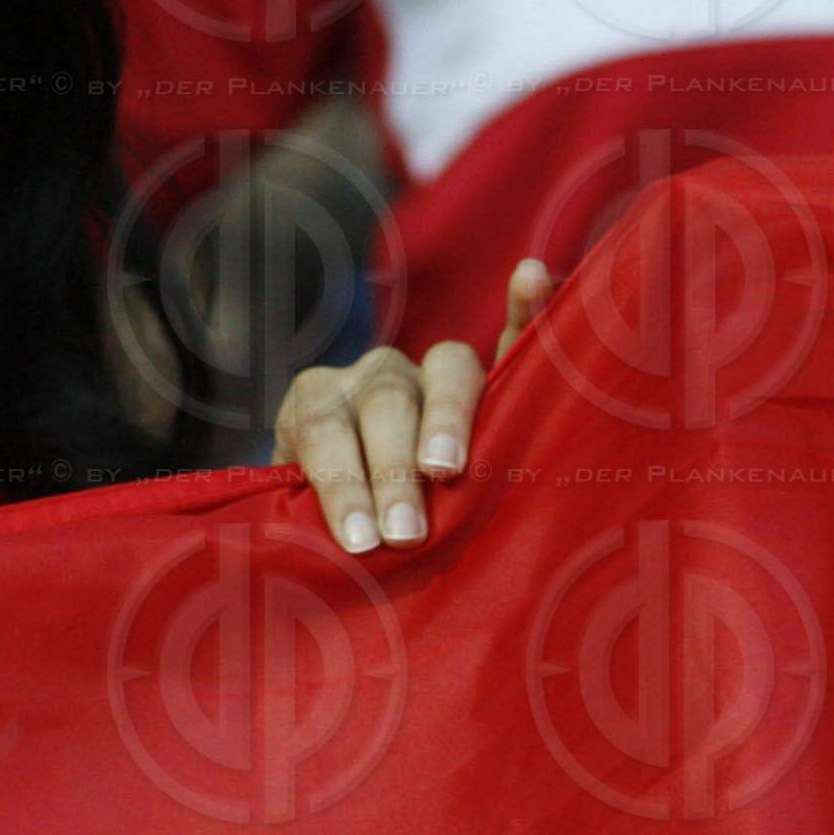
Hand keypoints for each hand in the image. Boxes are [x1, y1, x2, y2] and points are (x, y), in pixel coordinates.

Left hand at [273, 258, 551, 553]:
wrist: (361, 509)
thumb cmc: (336, 526)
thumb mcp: (305, 522)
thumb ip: (306, 525)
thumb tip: (303, 558)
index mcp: (318, 404)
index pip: (326, 431)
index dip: (340, 482)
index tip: (359, 540)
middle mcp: (374, 375)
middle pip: (387, 403)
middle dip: (392, 470)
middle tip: (404, 533)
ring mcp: (430, 370)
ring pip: (448, 371)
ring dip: (448, 419)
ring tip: (447, 470)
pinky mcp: (485, 375)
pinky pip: (509, 337)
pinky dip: (523, 308)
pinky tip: (530, 276)